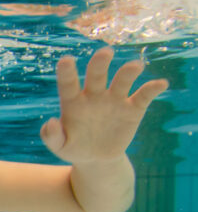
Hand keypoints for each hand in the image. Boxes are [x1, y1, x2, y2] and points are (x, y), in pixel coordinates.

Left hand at [40, 47, 168, 163]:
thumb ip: (52, 136)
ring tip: (135, 66)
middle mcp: (94, 95)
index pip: (68, 83)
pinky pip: (143, 95)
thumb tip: (50, 122)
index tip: (66, 60)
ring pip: (122, 80)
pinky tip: (160, 84)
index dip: (67, 72)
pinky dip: (152, 88)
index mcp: (73, 101)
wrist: (97, 159)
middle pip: (97, 74)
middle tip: (106, 52)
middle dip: (100, 62)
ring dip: (129, 72)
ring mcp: (114, 100)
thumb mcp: (60, 146)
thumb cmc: (74, 148)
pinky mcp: (132, 109)